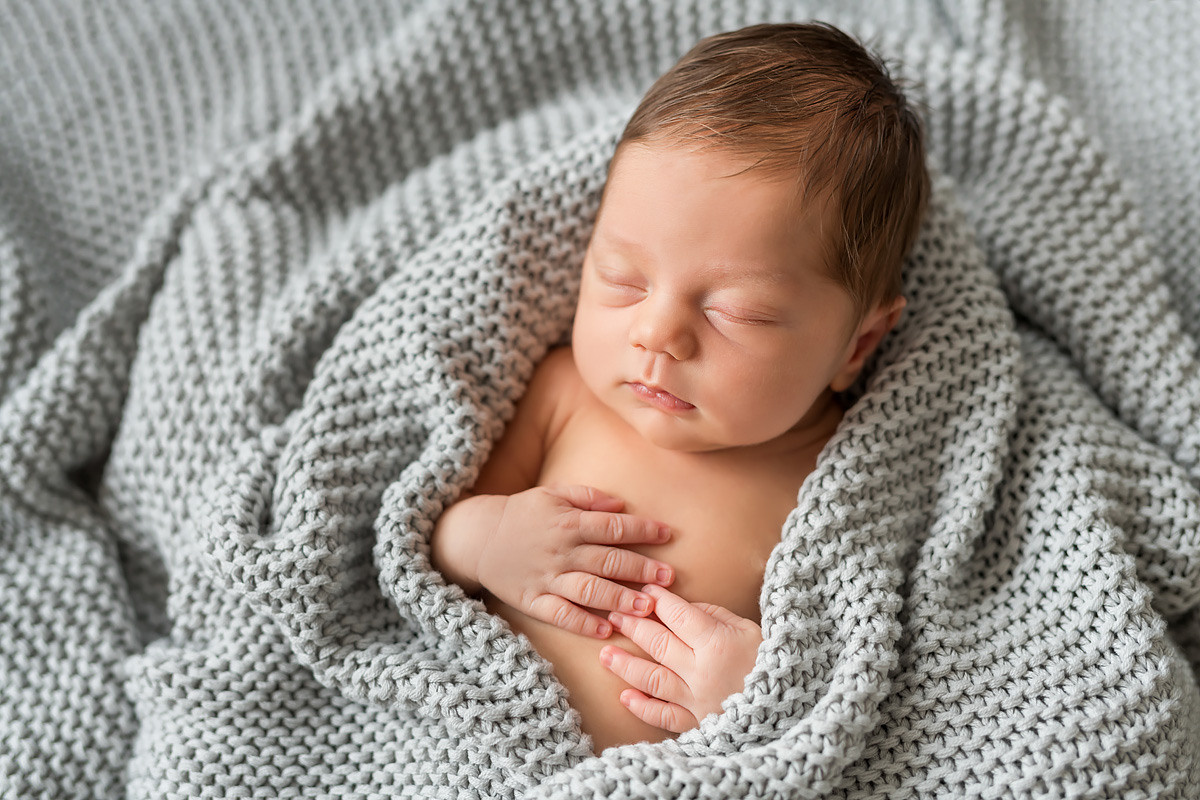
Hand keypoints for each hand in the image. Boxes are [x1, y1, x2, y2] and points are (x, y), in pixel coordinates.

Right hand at [475, 485, 674, 637]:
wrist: (477, 537)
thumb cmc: (523, 513)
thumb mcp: (553, 494)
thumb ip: (588, 497)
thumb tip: (621, 506)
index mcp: (569, 522)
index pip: (613, 527)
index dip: (643, 530)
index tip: (668, 535)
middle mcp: (561, 551)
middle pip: (607, 560)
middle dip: (641, 569)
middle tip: (669, 579)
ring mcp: (547, 577)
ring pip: (589, 590)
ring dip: (619, 598)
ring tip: (646, 606)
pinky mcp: (534, 600)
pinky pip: (561, 615)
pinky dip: (583, 623)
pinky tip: (606, 629)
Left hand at [599, 584, 761, 733]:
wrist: (790, 709)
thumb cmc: (771, 662)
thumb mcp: (749, 630)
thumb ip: (714, 615)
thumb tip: (681, 607)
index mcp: (718, 644)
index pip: (678, 615)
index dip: (658, 600)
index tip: (643, 590)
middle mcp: (703, 672)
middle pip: (658, 644)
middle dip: (633, 626)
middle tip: (613, 614)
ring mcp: (697, 701)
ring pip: (652, 679)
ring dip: (626, 665)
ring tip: (604, 653)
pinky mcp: (697, 725)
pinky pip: (664, 717)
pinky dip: (642, 707)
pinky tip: (625, 696)